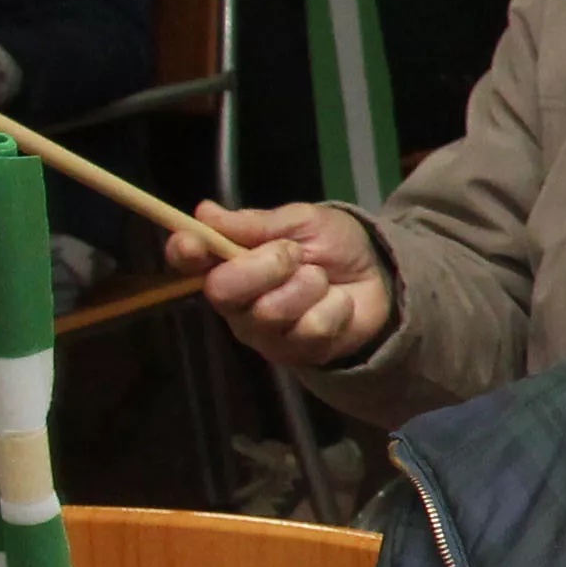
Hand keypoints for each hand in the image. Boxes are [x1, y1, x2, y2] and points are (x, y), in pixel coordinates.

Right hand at [178, 198, 399, 363]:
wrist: (379, 278)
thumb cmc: (332, 245)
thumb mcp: (302, 221)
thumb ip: (257, 223)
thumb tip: (205, 212)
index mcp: (229, 262)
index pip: (189, 261)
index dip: (185, 252)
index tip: (193, 241)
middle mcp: (236, 301)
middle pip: (223, 291)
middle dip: (264, 266)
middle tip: (294, 255)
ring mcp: (262, 332)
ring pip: (270, 312)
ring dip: (308, 286)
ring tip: (322, 280)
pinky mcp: (294, 354)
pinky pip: (310, 330)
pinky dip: (334, 308)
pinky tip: (337, 304)